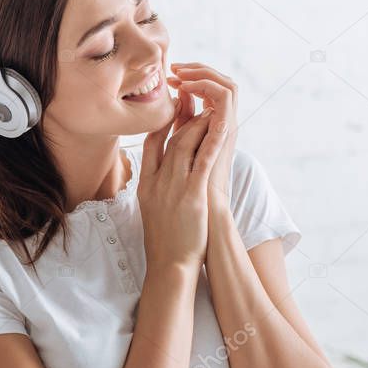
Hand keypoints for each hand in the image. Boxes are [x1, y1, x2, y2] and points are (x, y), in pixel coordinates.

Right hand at [138, 97, 226, 268]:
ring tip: (211, 110)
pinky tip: (221, 125)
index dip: (162, 123)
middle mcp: (156, 182)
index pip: (149, 144)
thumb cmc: (164, 241)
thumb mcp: (152, 209)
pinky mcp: (191, 196)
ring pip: (184, 144)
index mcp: (145, 184)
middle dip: (183, 117)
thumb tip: (163, 174)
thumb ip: (156, 188)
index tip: (173, 109)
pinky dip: (212, 140)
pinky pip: (202, 161)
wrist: (168, 265)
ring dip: (198, 123)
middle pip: (169, 139)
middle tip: (196, 102)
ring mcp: (172, 188)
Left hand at [165, 63, 237, 210]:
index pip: (209, 91)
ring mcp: (228, 127)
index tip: (169, 76)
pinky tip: (188, 86)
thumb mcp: (179, 149)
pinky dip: (209, 88)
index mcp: (213, 127)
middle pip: (221, 83)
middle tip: (174, 68)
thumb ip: (177, 127)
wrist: (202, 210)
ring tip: (180, 73)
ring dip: (204, 75)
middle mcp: (224, 124)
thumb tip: (170, 106)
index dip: (191, 78)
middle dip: (197, 71)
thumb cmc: (187, 187)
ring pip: (227, 86)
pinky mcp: (228, 132)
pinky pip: (226, 101)